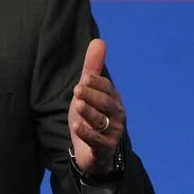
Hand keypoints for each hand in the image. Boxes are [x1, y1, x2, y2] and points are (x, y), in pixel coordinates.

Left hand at [68, 38, 125, 173]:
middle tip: (77, 90)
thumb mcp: (88, 92)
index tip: (84, 78)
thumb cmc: (91, 117)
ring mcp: (112, 132)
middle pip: (106, 104)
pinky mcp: (105, 149)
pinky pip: (97, 141)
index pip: (107, 89)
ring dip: (90, 113)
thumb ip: (92, 69)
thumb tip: (99, 41)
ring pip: (101, 121)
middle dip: (92, 96)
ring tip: (77, 106)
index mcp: (113, 99)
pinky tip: (77, 126)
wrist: (91, 152)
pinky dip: (87, 133)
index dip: (96, 84)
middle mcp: (116, 115)